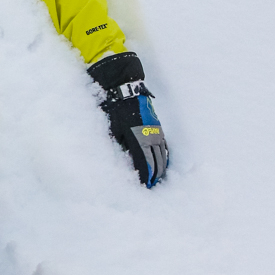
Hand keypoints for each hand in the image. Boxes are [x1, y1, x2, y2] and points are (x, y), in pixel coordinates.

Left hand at [87, 51, 168, 187]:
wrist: (125, 88)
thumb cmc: (114, 108)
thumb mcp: (111, 129)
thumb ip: (118, 146)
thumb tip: (123, 161)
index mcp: (138, 138)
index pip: (145, 163)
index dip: (145, 176)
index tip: (144, 186)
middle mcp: (150, 136)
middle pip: (157, 161)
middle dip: (154, 175)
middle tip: (151, 186)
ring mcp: (156, 130)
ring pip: (162, 154)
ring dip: (160, 167)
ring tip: (157, 178)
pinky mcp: (157, 125)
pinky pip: (164, 144)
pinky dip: (163, 155)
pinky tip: (162, 161)